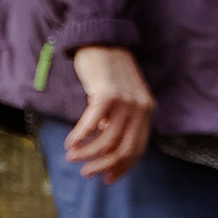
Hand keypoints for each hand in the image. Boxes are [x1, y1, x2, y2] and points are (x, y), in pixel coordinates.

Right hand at [64, 44, 154, 182]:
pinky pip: (92, 124)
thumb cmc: (108, 71)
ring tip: (72, 157)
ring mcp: (125, 101)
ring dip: (87, 153)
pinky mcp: (107, 94)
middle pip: (124, 148)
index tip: (107, 178)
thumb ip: (118, 121)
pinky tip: (70, 142)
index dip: (122, 166)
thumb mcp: (121, 98)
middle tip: (86, 173)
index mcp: (147, 111)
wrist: (102, 40)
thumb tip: (105, 151)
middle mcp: (140, 108)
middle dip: (104, 164)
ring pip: (106, 139)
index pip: (138, 148)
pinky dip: (79, 136)